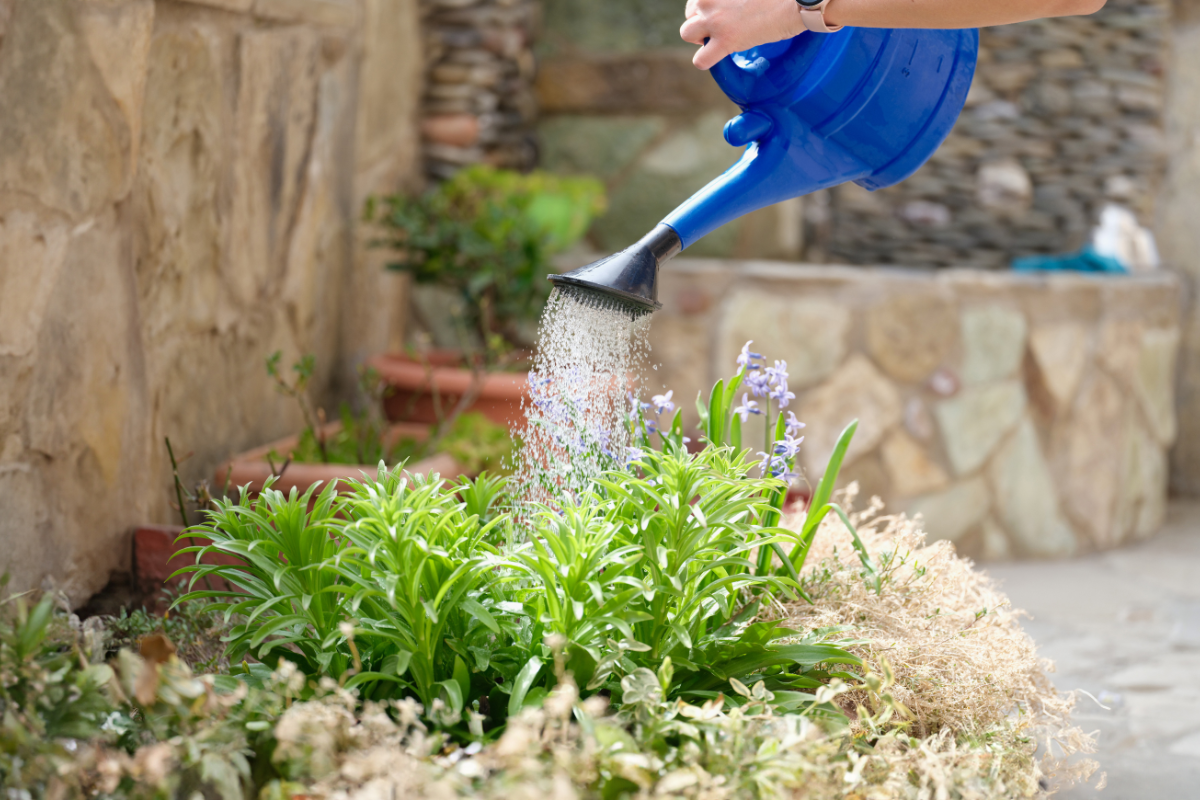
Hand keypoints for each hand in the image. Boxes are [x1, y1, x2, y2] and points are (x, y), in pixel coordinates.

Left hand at [680, 0, 805, 70]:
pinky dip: (706, 60)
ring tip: (717, 39)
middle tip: (720, 27)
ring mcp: (714, 19)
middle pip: (688, 14)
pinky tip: (719, 55)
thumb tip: (732, 8)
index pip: (696, 0)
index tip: (721, 12)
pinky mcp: (725, 40)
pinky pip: (700, 60)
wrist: (795, 0)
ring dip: (699, 38)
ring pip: (686, 33)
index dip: (706, 8)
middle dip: (701, 22)